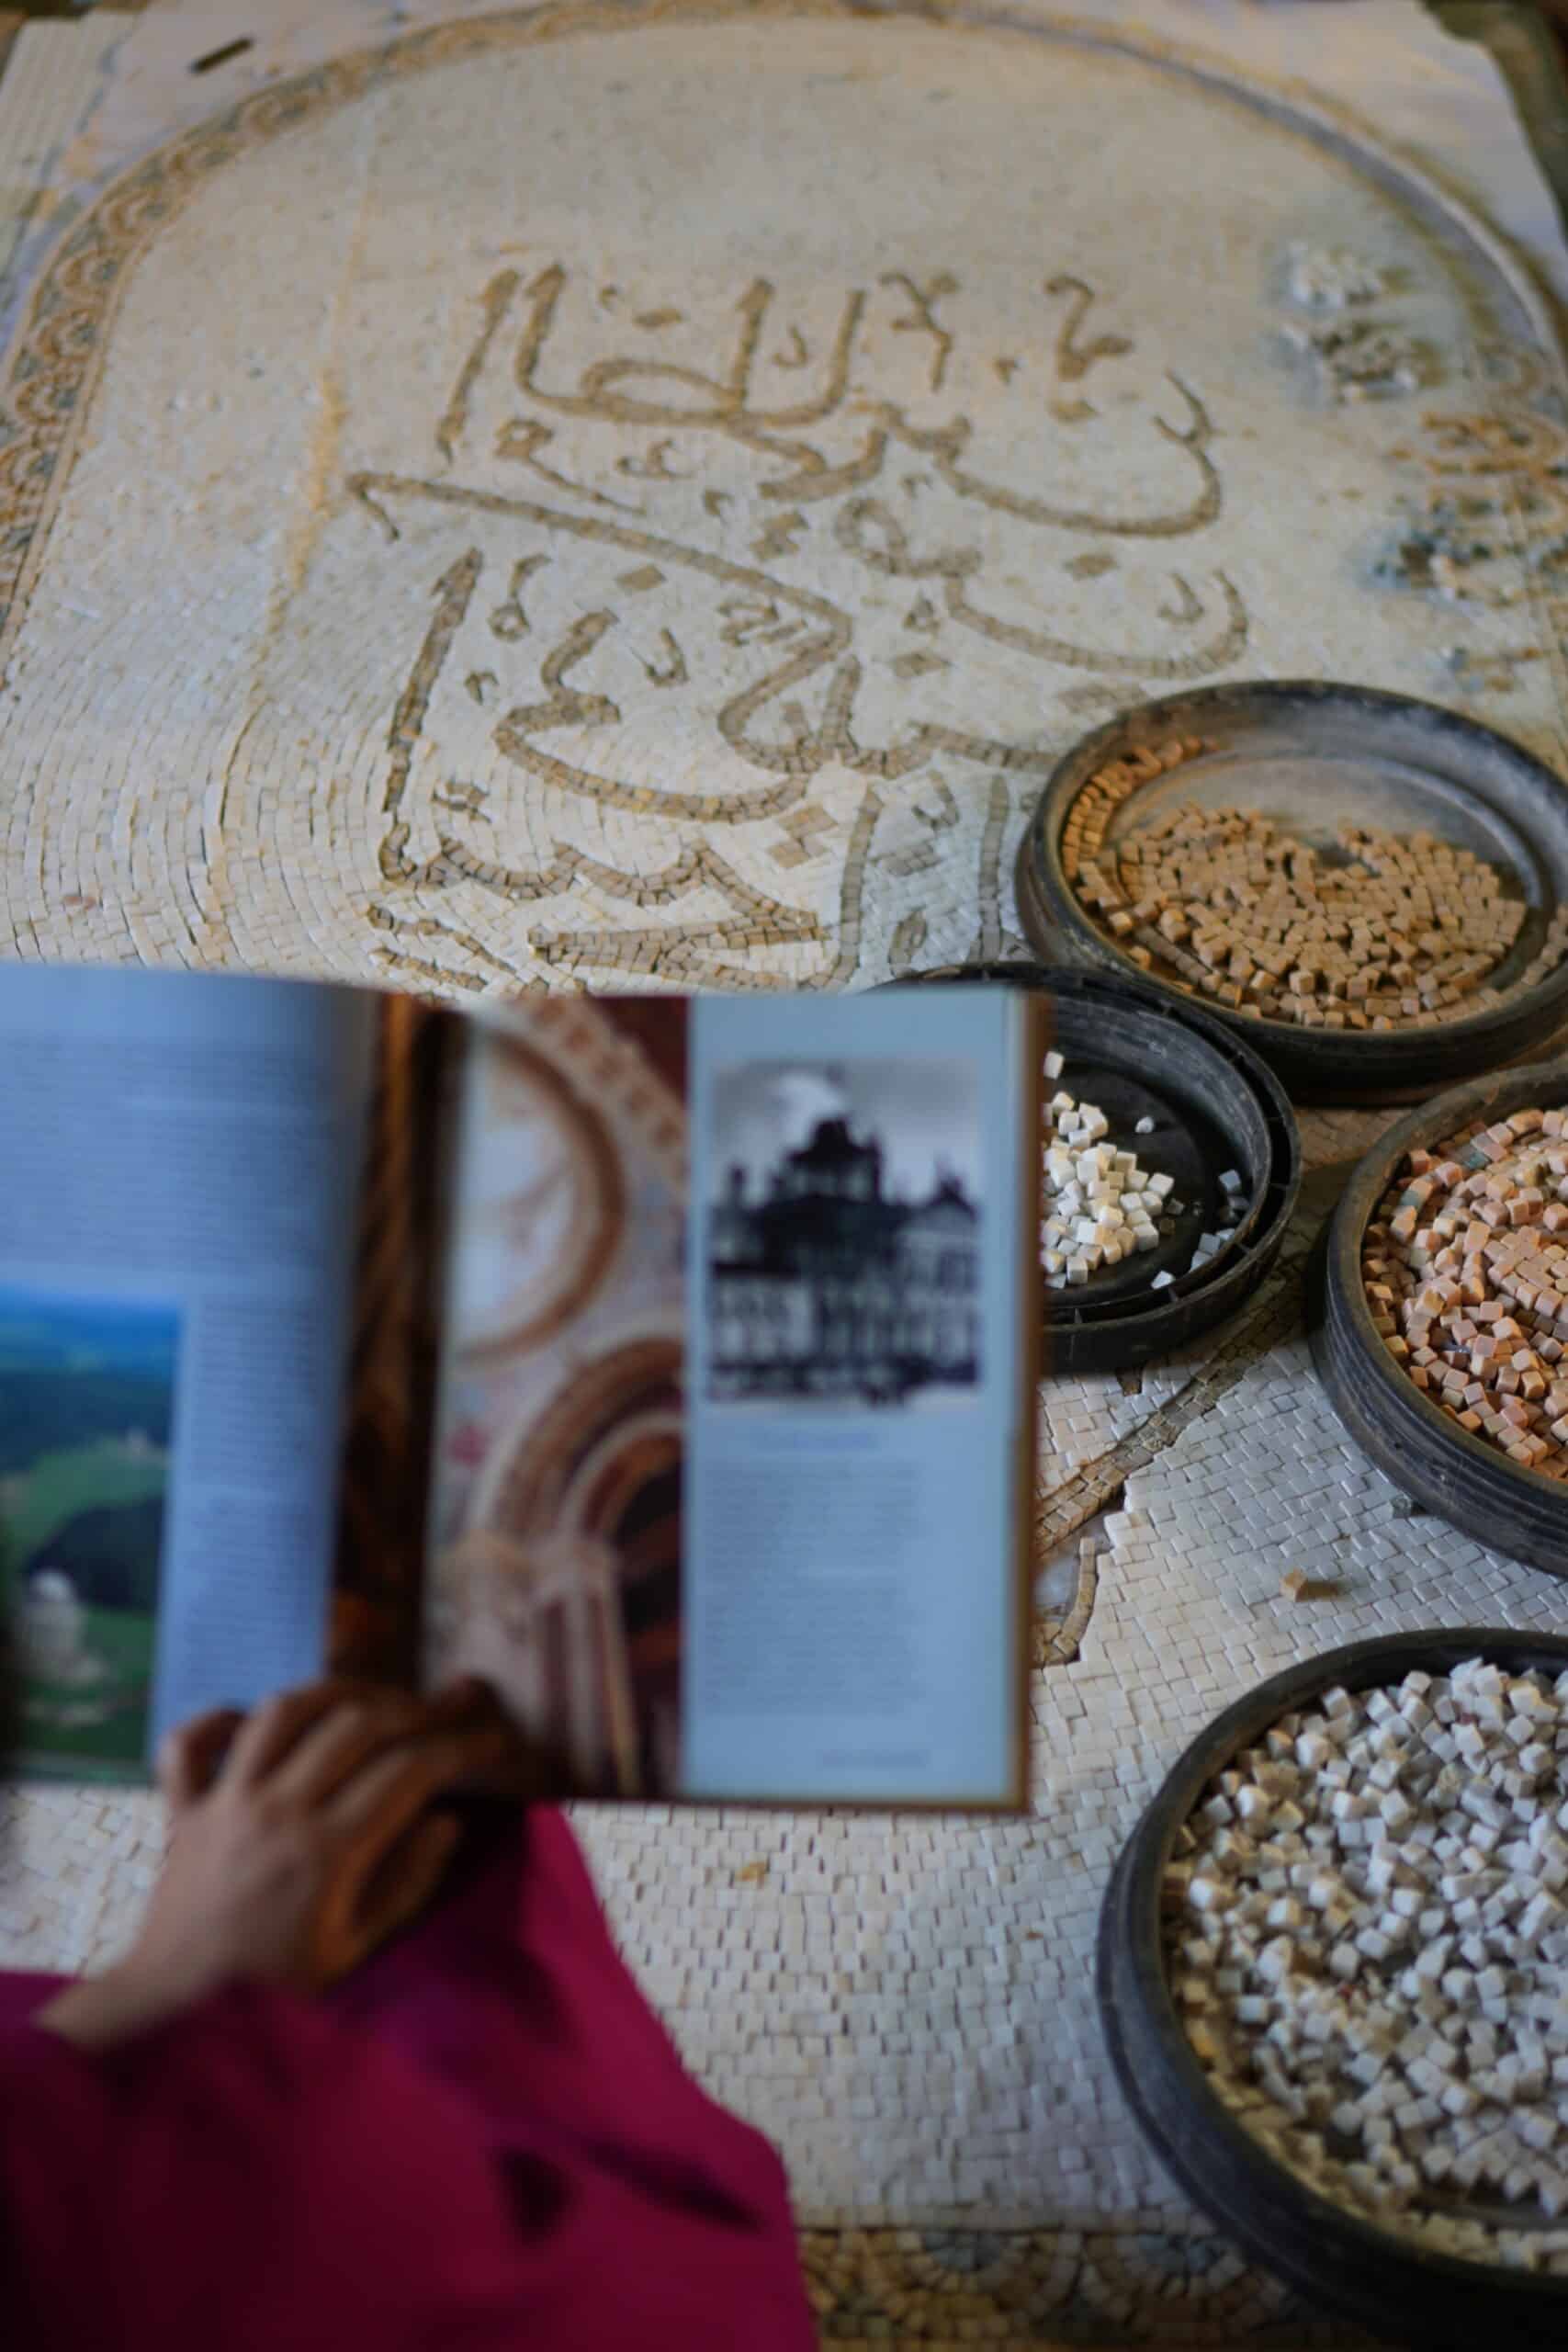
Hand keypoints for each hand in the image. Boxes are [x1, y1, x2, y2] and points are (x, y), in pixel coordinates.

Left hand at [40, 1677, 535, 2050]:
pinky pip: (188, 1743)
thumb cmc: (276, 1988)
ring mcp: (224, 1801)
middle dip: (413, 1708)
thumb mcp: (355, 1951)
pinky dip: (215, 1717)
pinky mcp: (182, 1808)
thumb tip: (445, 1820)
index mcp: (326, 1851)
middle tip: (445, 1709)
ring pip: (282, 1712)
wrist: (177, 2009)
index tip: (492, 1738)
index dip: (461, 1747)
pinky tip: (247, 1719)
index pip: (409, 1771)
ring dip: (334, 1692)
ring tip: (369, 1699)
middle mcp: (276, 1809)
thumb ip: (405, 1884)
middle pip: (356, 1724)